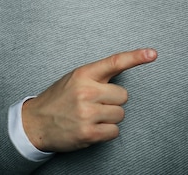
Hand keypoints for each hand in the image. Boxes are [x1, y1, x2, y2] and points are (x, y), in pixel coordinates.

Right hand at [22, 48, 156, 151]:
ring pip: (120, 114)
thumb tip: (124, 71)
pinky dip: (107, 132)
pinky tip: (92, 128)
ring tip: (91, 117)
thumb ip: (97, 76)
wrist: (35, 123)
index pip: (115, 62)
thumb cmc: (59, 99)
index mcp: (84, 74)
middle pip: (123, 95)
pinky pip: (114, 131)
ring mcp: (87, 113)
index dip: (136, 57)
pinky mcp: (88, 133)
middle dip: (113, 101)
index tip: (152, 53)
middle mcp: (86, 91)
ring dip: (109, 118)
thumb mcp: (75, 79)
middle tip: (96, 104)